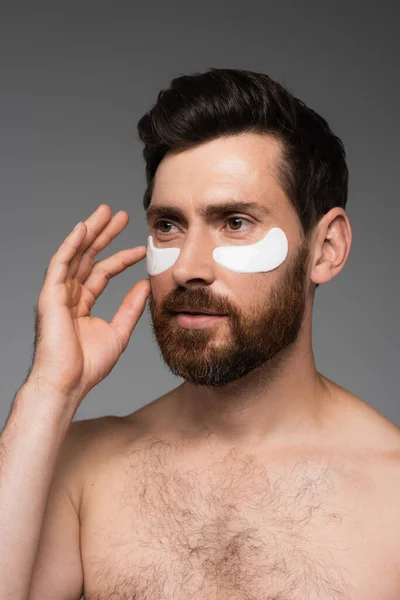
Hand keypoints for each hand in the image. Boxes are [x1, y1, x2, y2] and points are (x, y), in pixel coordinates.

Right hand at [26, 204, 149, 404]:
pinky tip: (83, 228)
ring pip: (75, 254)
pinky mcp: (49, 295)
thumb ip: (131, 307)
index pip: (103, 272)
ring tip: (105, 212)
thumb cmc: (88, 365)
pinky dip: (71, 245)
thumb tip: (145, 285)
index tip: (141, 248)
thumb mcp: (119, 332)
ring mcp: (58, 293)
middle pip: (88, 257)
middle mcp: (69, 294)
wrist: (68, 383)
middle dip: (104, 235)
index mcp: (82, 303)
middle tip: (120, 215)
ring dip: (90, 232)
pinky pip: (61, 264)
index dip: (121, 258)